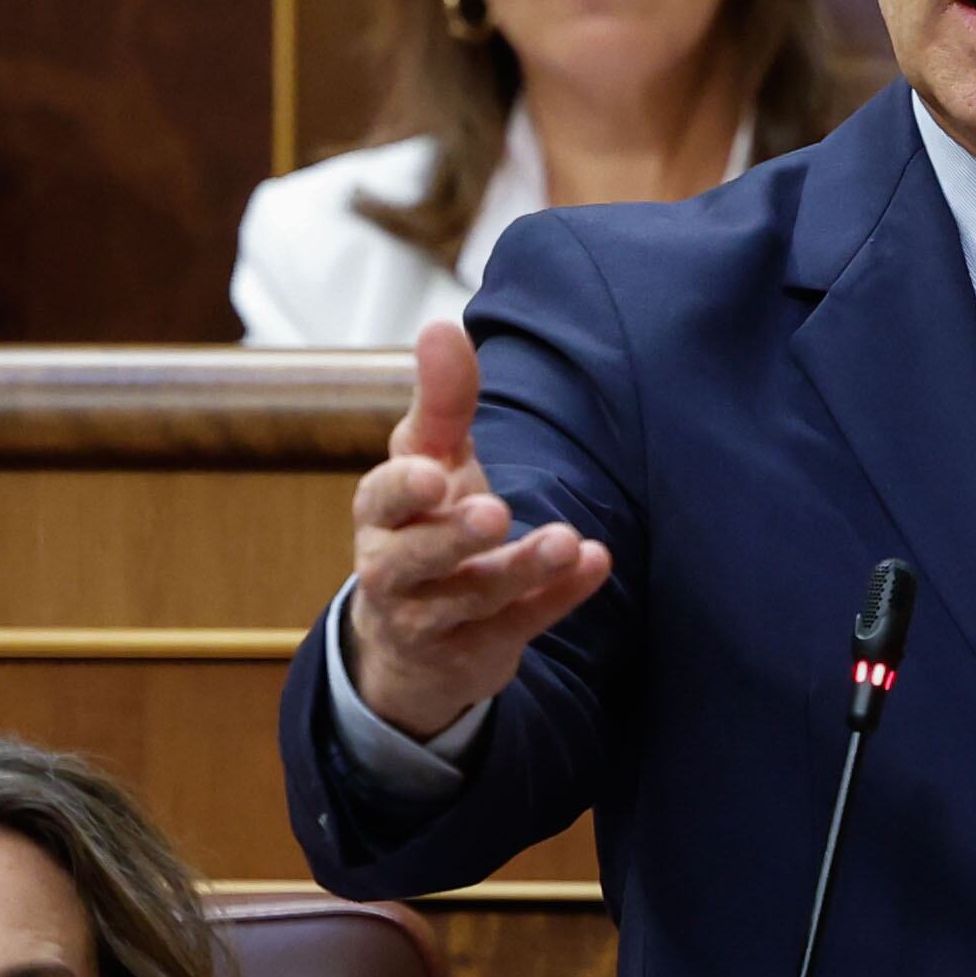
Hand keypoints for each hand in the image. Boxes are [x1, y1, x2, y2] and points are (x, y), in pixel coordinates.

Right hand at [346, 319, 611, 736]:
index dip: (403, 489)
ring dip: (521, 568)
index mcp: (381, 516)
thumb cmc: (425, 522)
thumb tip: (441, 327)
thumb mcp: (429, 460)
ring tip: (566, 541)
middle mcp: (395, 570)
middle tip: (492, 513)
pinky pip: (520, 625)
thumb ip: (441, 401)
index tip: (433, 472)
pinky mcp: (480, 649)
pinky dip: (557, 598)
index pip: (381, 499)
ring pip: (473, 597)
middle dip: (451, 538)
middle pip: (414, 559)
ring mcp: (437, 617)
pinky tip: (594, 563)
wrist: (416, 639)